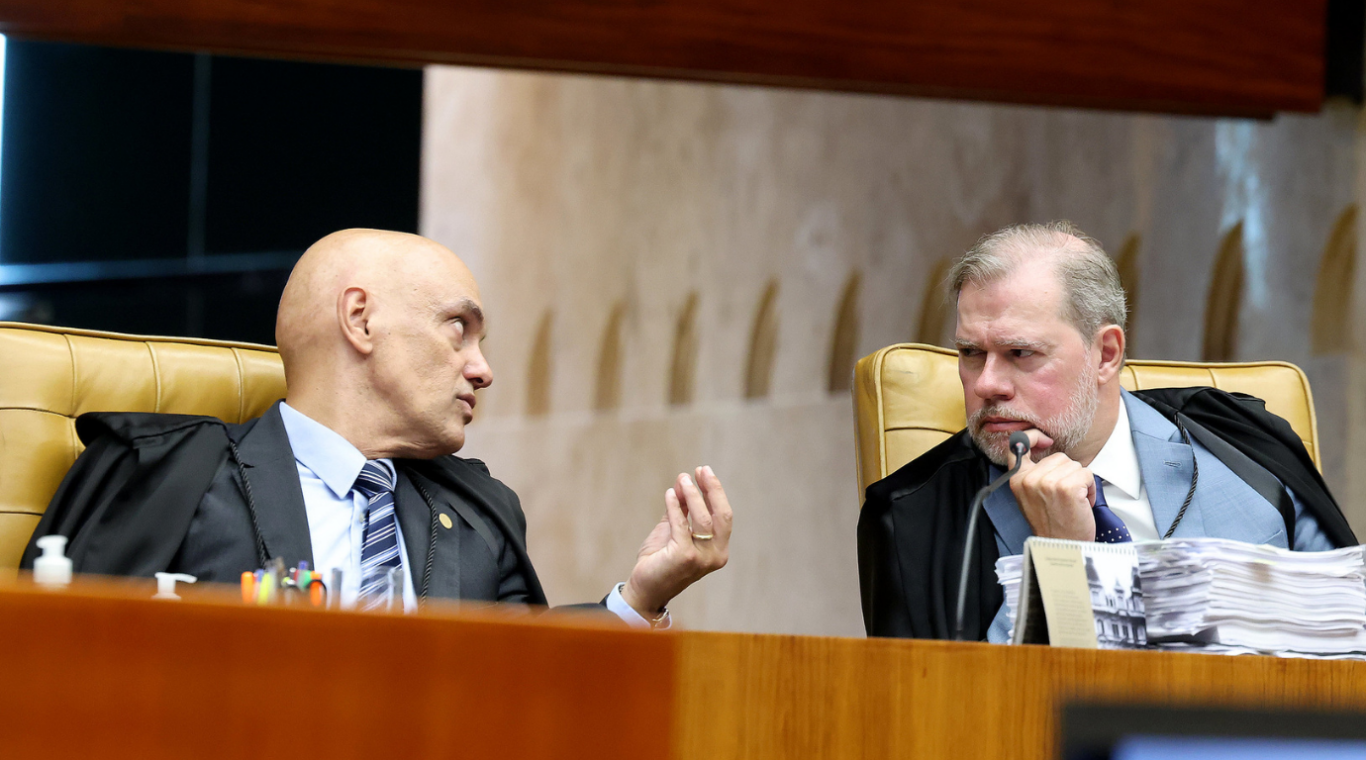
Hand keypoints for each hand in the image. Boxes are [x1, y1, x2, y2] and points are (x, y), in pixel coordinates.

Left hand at [621, 466, 731, 617]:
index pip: (724, 516)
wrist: (645, 589)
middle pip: (721, 515)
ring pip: (703, 518)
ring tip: (683, 479)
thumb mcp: (674, 530)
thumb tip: (684, 481)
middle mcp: (715, 555)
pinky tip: (669, 494)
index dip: (715, 492)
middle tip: (700, 470)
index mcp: (718, 550)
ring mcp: (702, 558)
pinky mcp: (684, 557)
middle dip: (712, 489)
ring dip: (692, 495)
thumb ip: (681, 508)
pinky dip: (675, 506)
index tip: (704, 472)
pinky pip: (681, 524)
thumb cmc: (660, 561)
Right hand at [1007, 429, 1096, 540]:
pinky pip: (1087, 474)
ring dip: (1080, 481)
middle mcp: (1029, 479)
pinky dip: (1090, 488)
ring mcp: (1048, 482)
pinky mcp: (1068, 487)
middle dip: (1068, 473)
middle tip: (1065, 495)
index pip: (1018, 446)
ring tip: (1073, 501)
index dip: (1033, 438)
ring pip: (1075, 465)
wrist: (1060, 548)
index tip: (1045, 441)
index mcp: (1017, 480)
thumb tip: (1042, 449)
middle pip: (1059, 457)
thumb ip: (1032, 474)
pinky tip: (1082, 502)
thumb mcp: (1030, 497)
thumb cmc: (1051, 525)